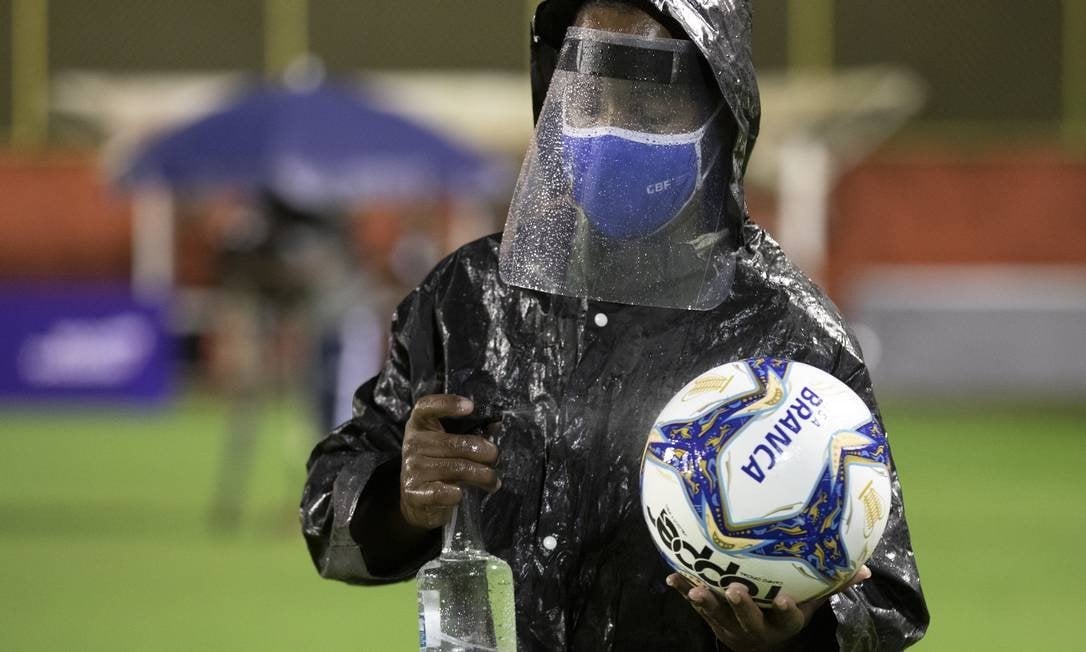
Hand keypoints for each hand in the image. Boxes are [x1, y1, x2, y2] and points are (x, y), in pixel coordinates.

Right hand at [400, 394, 499, 529]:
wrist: (419, 500)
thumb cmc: (440, 465)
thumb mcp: (452, 446)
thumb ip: (472, 433)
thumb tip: (495, 425)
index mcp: (420, 425)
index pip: (426, 407)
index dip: (447, 404)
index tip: (471, 406)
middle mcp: (412, 443)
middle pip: (453, 443)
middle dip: (483, 452)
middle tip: (496, 457)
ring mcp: (411, 468)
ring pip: (456, 468)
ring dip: (482, 475)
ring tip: (493, 481)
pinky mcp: (413, 492)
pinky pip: (441, 491)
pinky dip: (457, 493)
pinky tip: (462, 494)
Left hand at [666, 566, 870, 651]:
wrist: (759, 645)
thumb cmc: (785, 615)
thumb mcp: (810, 605)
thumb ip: (830, 586)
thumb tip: (864, 568)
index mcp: (784, 624)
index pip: (788, 619)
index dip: (787, 611)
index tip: (785, 600)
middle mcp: (757, 628)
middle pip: (749, 620)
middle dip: (742, 606)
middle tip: (735, 590)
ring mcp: (731, 626)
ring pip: (718, 616)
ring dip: (706, 602)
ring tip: (697, 590)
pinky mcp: (712, 620)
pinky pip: (697, 607)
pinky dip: (685, 591)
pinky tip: (672, 579)